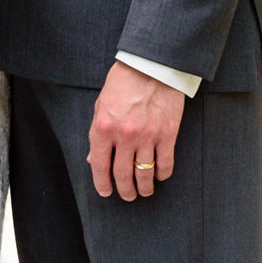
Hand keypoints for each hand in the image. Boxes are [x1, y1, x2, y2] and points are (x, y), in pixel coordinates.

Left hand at [87, 60, 184, 202]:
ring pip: (145, 173)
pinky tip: (160, 176)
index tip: (105, 192)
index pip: (99, 165)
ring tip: (144, 192)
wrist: (152, 66)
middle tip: (127, 196)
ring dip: (144, 188)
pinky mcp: (167, 133)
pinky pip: (165, 163)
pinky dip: (162, 174)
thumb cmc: (123, 82)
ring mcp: (147, 136)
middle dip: (124, 190)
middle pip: (123, 175)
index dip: (102, 183)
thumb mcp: (101, 105)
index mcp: (103, 128)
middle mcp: (124, 136)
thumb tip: (93, 159)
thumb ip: (97, 133)